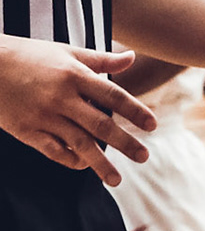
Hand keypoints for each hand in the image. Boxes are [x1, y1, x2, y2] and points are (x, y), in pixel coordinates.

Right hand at [0, 37, 155, 184]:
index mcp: (76, 75)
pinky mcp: (25, 130)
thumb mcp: (68, 52)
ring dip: (98, 162)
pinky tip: (84, 166)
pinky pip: (52, 150)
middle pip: (99, 124)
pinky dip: (69, 160)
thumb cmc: (32, 56)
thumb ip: (102, 59)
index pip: (113, 95)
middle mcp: (62, 98)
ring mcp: (43, 116)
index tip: (153, 126)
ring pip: (77, 143)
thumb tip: (133, 58)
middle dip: (124, 143)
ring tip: (116, 179)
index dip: (134, 111)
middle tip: (144, 157)